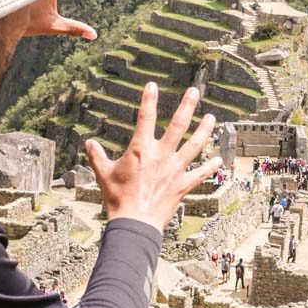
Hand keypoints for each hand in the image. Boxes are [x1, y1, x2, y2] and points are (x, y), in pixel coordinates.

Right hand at [84, 83, 222, 231]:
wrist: (135, 222)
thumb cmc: (117, 199)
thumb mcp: (103, 175)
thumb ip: (97, 156)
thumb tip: (89, 143)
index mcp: (141, 150)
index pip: (145, 118)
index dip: (149, 99)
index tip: (153, 85)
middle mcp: (161, 155)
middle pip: (178, 125)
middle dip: (187, 106)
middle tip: (194, 92)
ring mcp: (175, 169)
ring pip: (194, 145)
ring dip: (204, 131)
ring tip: (212, 118)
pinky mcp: (183, 185)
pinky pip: (200, 174)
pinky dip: (210, 167)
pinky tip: (218, 161)